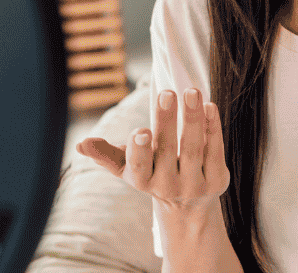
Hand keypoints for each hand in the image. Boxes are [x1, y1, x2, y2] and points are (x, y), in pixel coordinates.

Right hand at [76, 88, 230, 211]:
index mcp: (143, 179)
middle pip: (167, 150)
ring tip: (191, 92)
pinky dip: (213, 127)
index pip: (139, 166)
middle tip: (167, 93)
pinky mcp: (217, 179)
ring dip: (192, 118)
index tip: (141, 131)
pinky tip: (210, 106)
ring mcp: (194, 184)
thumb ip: (105, 154)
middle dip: (166, 121)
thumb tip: (81, 144)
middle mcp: (168, 185)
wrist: (188, 205)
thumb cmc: (152, 173)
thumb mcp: (127, 167)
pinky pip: (215, 150)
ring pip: (193, 148)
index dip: (139, 150)